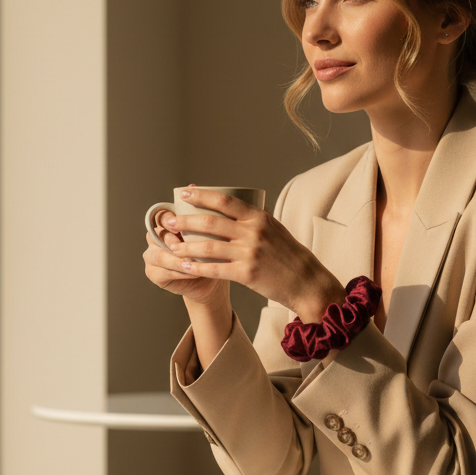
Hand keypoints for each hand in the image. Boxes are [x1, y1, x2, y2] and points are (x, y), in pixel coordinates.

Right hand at [143, 212, 230, 309]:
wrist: (209, 278)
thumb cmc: (210, 254)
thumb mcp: (209, 238)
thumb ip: (202, 228)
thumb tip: (208, 219)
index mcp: (166, 225)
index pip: (161, 217)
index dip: (168, 220)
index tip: (181, 227)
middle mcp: (155, 238)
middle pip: (157, 236)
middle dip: (173, 242)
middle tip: (190, 247)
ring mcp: (151, 256)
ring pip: (159, 256)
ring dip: (178, 260)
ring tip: (195, 264)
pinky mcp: (153, 273)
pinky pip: (163, 272)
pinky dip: (181, 273)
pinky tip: (195, 274)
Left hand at [150, 187, 344, 320]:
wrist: (306, 281)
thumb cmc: (289, 255)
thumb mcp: (275, 229)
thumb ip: (255, 220)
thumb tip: (233, 208)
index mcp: (259, 218)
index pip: (225, 201)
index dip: (202, 196)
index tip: (184, 193)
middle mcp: (253, 232)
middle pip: (211, 222)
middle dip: (185, 220)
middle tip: (169, 221)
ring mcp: (249, 253)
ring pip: (208, 246)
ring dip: (186, 246)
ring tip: (171, 246)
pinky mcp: (246, 273)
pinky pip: (215, 269)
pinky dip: (197, 267)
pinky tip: (184, 267)